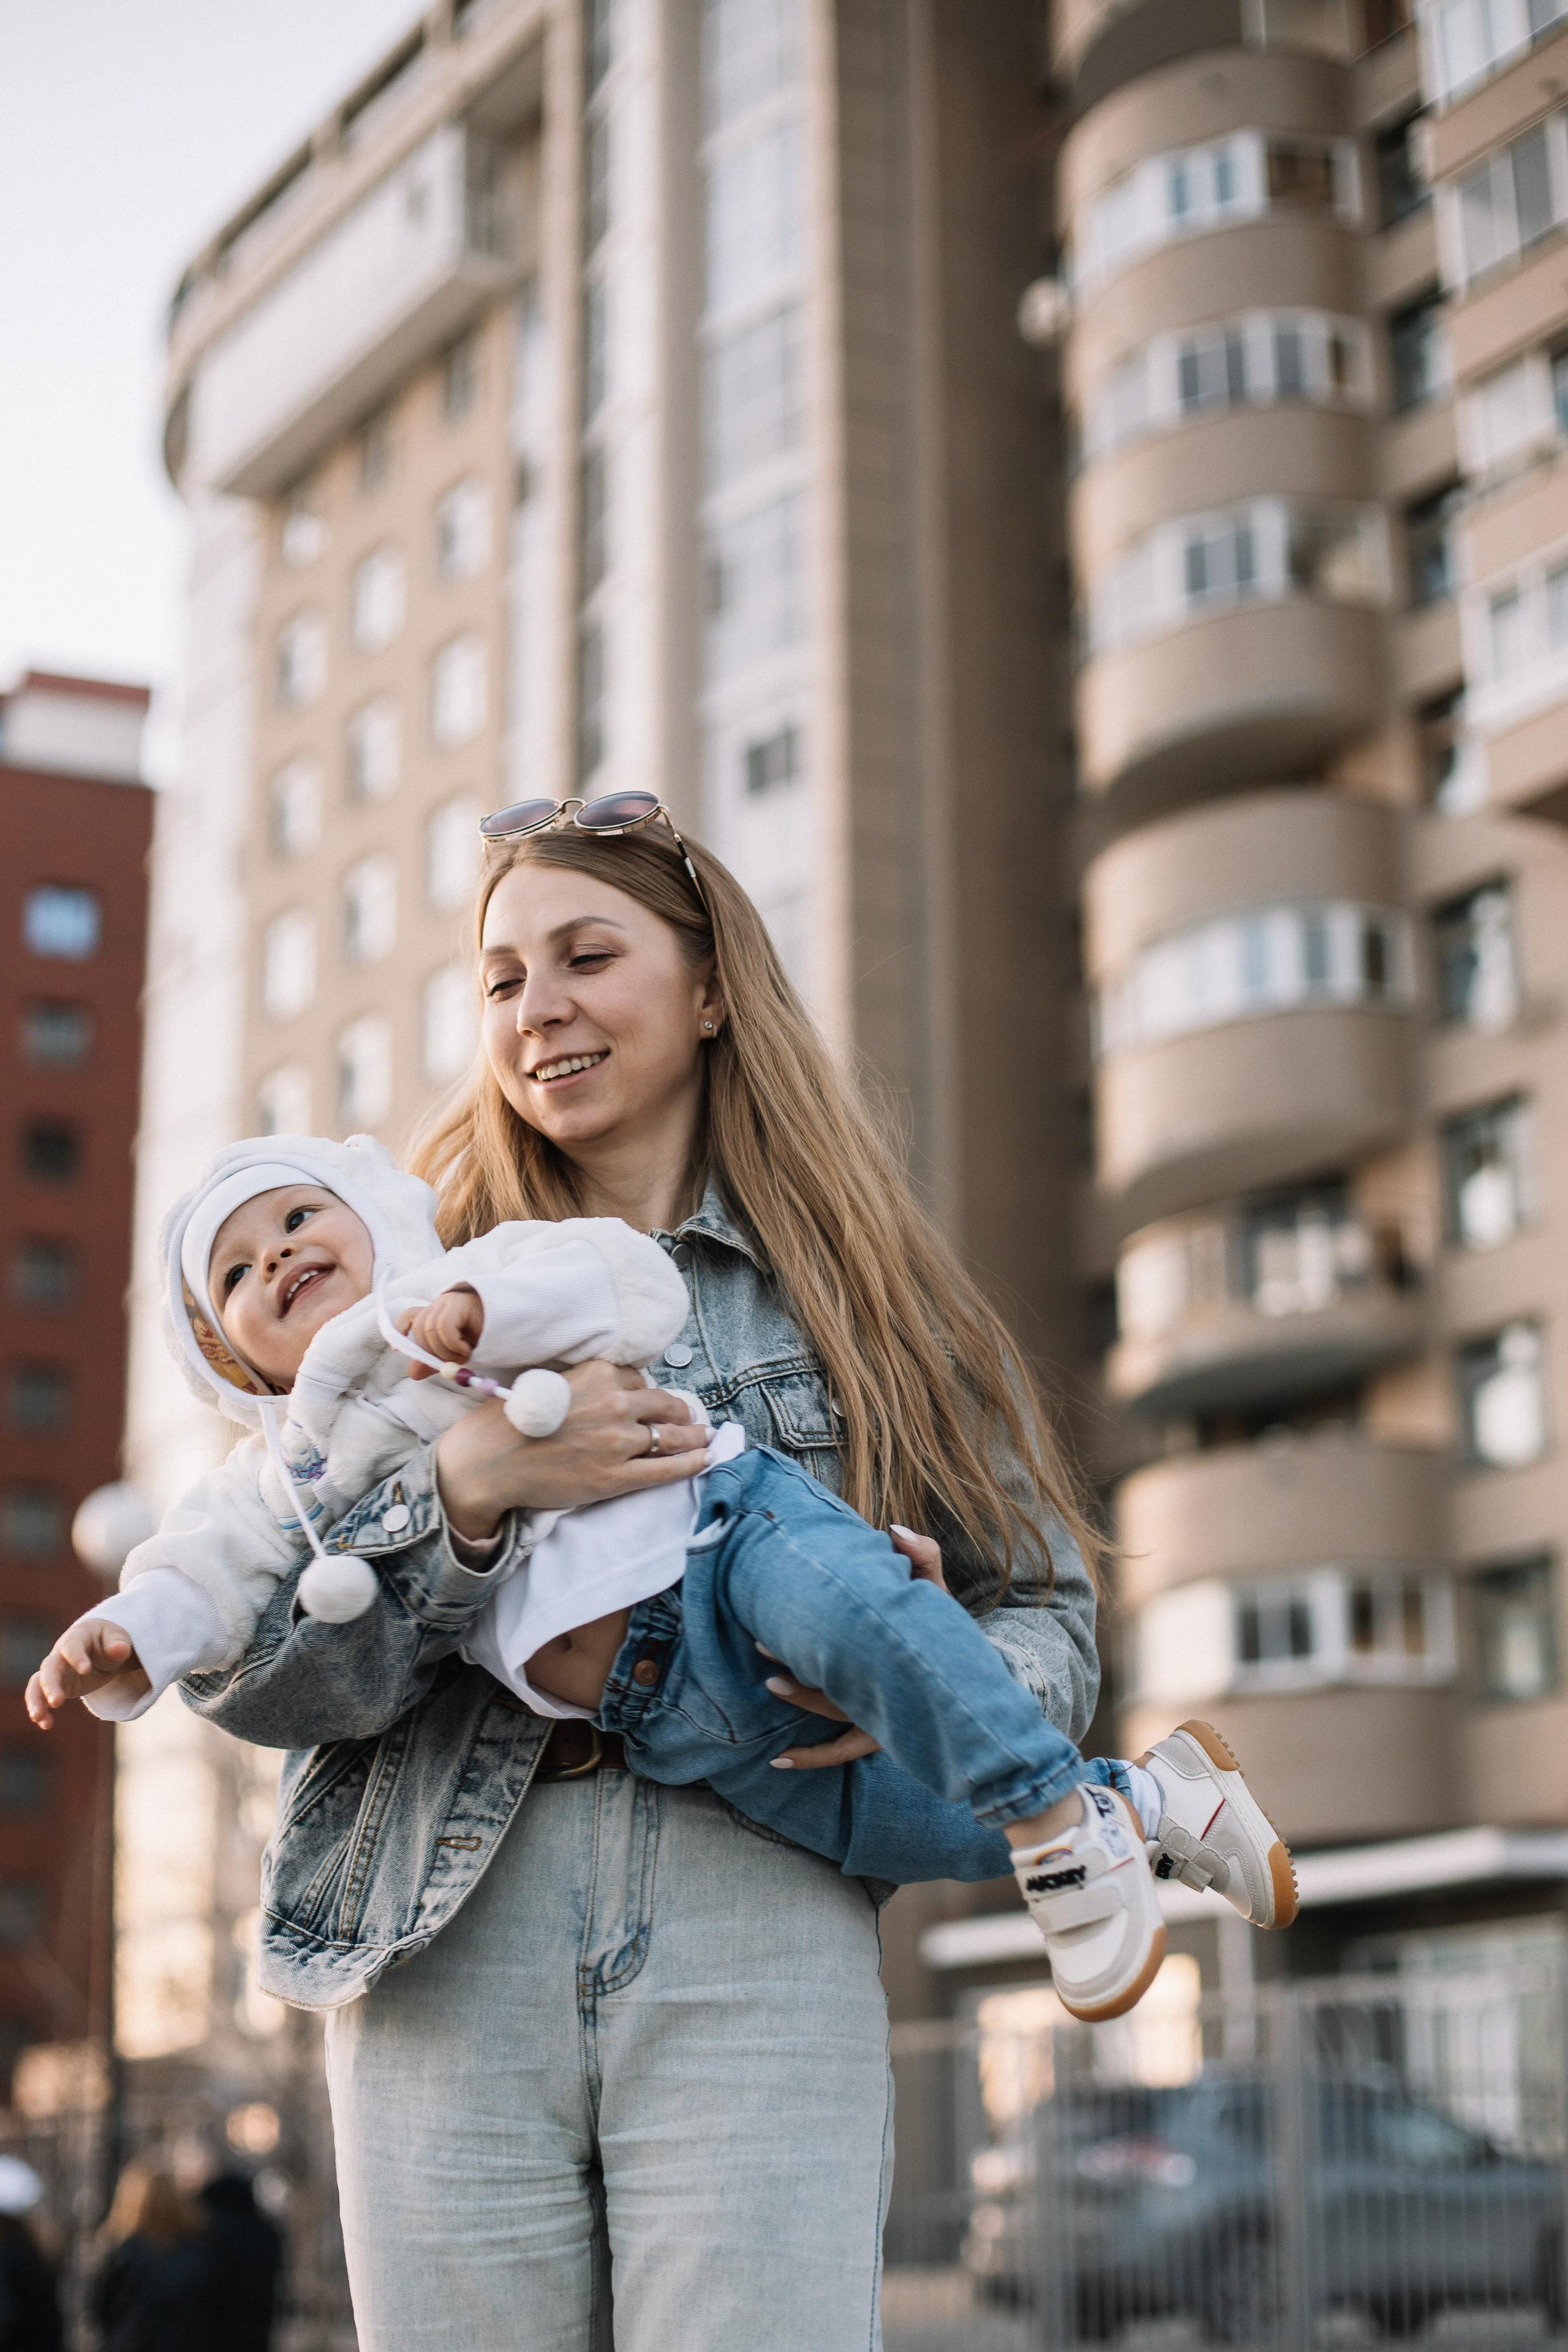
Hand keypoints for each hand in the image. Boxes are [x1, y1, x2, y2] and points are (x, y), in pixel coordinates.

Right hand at [26, 1621, 149, 1729]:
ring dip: (36, 1700)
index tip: (86, 1670)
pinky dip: (42, 1710)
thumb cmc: (109, 1641)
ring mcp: (55, 1671)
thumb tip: (120, 1649)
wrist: (102, 1648)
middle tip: (56, 1702)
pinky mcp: (56, 1686)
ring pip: (37, 1683)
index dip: (77, 1656)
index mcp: (77, 1638)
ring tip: (38, 1717)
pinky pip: (42, 1697)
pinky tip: (46, 1724)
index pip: (72, 1645)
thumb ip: (118, 1645)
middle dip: (50, 1685)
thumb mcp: (118, 1639)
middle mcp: (60, 1654)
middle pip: (50, 1668)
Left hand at [402, 1286, 483, 1378]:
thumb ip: (434, 1361)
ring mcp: (448, 1302)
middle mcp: (439, 1305)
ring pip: (429, 1330)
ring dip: (445, 1351)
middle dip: (432, 1352)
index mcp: (436, 1313)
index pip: (411, 1315)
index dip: (401, 1329)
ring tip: (464, 1355)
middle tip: (453, 1361)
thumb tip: (412, 1373)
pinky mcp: (459, 1303)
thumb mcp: (454, 1353)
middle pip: (420, 1329)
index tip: (397, 1351)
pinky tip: (466, 1347)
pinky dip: (452, 1344)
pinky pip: (443, 1327)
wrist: (510, 1323)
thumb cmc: (484, 1337)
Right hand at [435, 1360, 710, 1541]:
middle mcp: (615, 1403)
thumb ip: (588, 1384)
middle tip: (687, 1418)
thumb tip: (618, 1390)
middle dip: (678, 1412)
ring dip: (693, 1436)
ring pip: (672, 1435)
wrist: (490, 1460)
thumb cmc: (512, 1421)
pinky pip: (667, 1468)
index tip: (652, 1401)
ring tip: (704, 1437)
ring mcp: (619, 1441)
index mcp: (599, 1374)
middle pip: (663, 1404)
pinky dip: (692, 1463)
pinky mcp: (617, 1476)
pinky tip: (706, 1459)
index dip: (646, 1393)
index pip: (639, 1379)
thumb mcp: (553, 1383)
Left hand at [767, 1526, 948, 1767]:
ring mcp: (886, 1718)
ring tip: (769, 1683)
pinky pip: (842, 1753)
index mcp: (903, 1650)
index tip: (790, 1617)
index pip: (862, 1641)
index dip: (823, 1631)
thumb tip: (894, 1530)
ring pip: (839, 1716)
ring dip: (802, 1701)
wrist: (963, 1677)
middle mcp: (895, 1689)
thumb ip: (922, 1554)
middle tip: (762, 1646)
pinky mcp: (877, 1736)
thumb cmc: (938, 1627)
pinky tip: (777, 1760)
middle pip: (844, 1682)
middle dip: (801, 1664)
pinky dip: (812, 1758)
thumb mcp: (935, 1588)